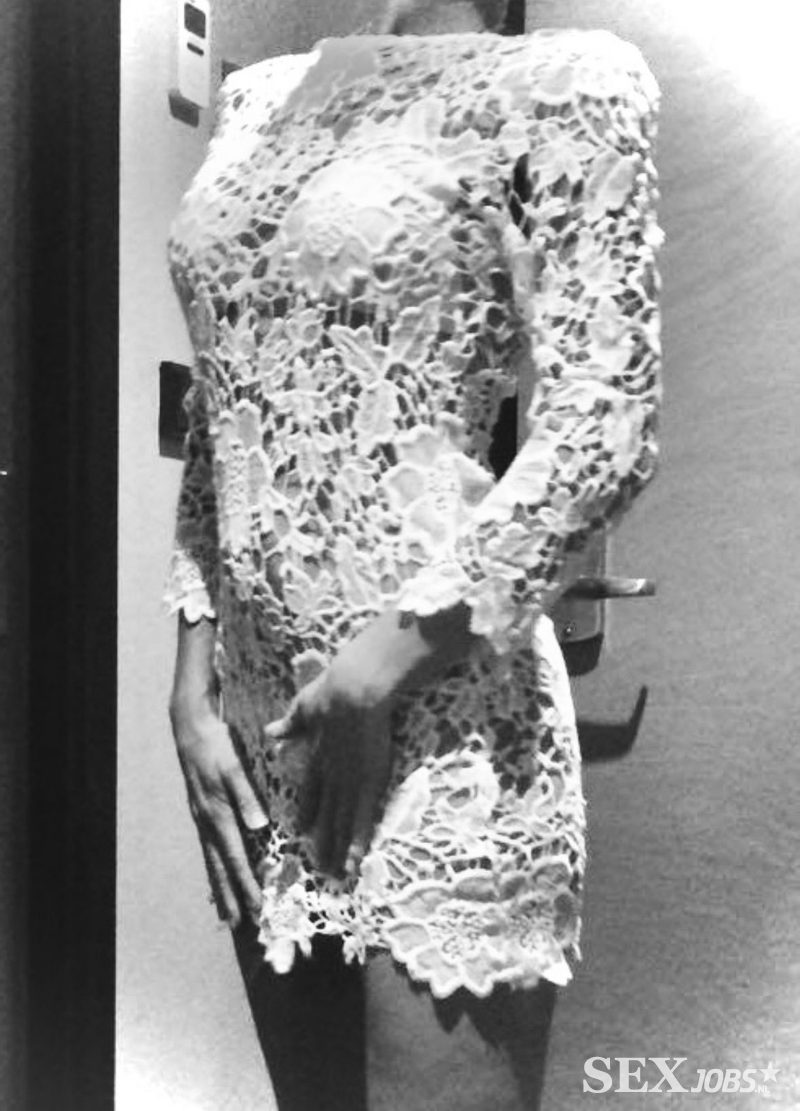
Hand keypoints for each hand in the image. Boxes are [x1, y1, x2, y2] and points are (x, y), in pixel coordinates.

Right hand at [171, 704, 268, 927]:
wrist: (190, 727)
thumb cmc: (216, 745)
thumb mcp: (233, 766)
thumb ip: (246, 796)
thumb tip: (258, 826)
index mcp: (217, 813)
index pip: (234, 857)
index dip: (246, 884)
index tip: (257, 908)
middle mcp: (206, 821)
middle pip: (219, 867)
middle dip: (229, 896)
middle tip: (237, 925)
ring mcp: (201, 817)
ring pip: (212, 860)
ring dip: (221, 886)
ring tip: (226, 912)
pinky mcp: (202, 811)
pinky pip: (209, 847)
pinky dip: (215, 866)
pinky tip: (220, 874)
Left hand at [265, 645, 394, 877]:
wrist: (353, 691)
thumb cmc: (331, 692)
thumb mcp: (303, 708)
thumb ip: (289, 724)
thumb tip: (270, 731)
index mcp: (317, 758)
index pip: (312, 791)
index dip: (308, 811)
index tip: (302, 829)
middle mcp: (331, 776)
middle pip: (327, 815)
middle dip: (323, 842)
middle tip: (319, 866)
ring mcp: (349, 782)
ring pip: (342, 824)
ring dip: (338, 851)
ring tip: (334, 876)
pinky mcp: (368, 783)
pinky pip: (362, 820)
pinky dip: (357, 843)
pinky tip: (353, 864)